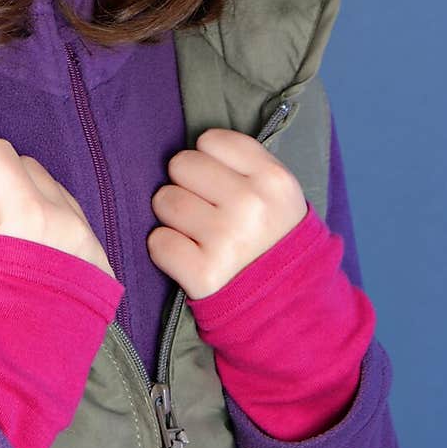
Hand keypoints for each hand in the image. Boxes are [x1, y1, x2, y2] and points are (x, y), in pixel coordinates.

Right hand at [0, 137, 114, 277]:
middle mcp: (69, 224)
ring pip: (57, 193)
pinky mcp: (102, 269)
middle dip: (5, 185)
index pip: (2, 153)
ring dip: (31, 204)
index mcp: (30, 217)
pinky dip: (53, 230)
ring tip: (8, 247)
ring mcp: (91, 247)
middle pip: (32, 168)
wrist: (1, 388)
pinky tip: (32, 263)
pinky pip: (77, 223)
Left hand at [146, 128, 307, 299]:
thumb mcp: (279, 195)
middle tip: (205, 211)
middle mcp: (252, 206)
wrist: (289, 307)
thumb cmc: (273, 240)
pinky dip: (166, 250)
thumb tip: (192, 145)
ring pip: (164, 200)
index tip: (218, 183)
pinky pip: (157, 241)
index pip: (209, 140)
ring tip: (198, 234)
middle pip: (181, 165)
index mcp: (274, 180)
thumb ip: (244, 165)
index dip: (207, 161)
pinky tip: (189, 257)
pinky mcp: (204, 274)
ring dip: (173, 217)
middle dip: (186, 186)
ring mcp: (227, 240)